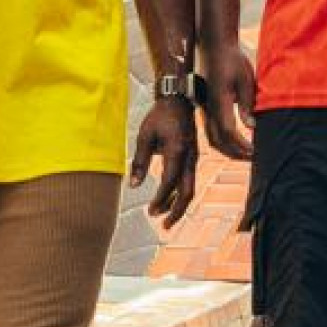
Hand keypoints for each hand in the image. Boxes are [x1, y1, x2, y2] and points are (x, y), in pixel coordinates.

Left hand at [131, 94, 197, 227]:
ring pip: (190, 188)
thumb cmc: (159, 116)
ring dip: (177, 205)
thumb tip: (133, 186)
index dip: (161, 199)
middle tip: (164, 226)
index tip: (150, 211)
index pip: (170, 182)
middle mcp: (190, 157)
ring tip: (163, 217)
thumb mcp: (145, 136)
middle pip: (187, 192)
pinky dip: (179, 193)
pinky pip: (189, 180)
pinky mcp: (193, 158)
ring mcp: (194, 158)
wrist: (179, 101)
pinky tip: (168, 199)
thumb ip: (139, 161)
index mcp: (177, 151)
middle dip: (177, 212)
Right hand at [200, 41, 258, 161]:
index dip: (241, 144)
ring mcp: (206, 109)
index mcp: (219, 101)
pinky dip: (223, 142)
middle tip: (253, 158)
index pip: (229, 131)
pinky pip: (212, 131)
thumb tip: (251, 126)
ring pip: (212, 138)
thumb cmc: (232, 60)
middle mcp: (209, 108)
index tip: (255, 151)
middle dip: (235, 153)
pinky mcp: (207, 108)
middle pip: (218, 141)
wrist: (214, 47)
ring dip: (228, 150)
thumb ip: (247, 103)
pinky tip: (235, 142)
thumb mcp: (245, 79)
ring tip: (245, 154)